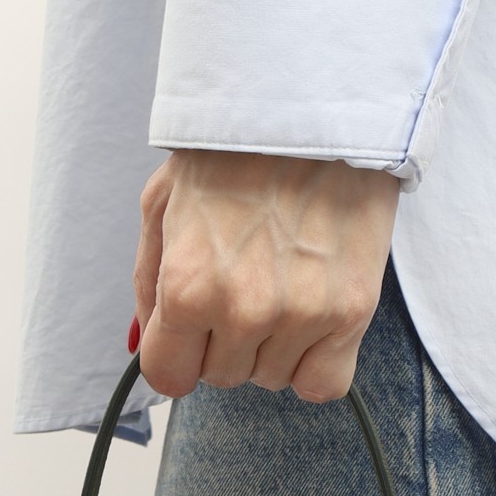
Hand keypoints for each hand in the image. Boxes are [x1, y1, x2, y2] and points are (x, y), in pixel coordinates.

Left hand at [132, 149, 400, 401]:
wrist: (313, 111)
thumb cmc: (232, 153)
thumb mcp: (163, 205)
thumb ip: (148, 285)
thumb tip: (144, 346)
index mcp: (186, 286)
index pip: (170, 377)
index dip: (177, 354)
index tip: (192, 332)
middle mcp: (243, 309)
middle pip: (223, 377)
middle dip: (224, 342)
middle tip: (243, 283)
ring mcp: (301, 316)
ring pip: (271, 379)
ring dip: (271, 348)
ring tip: (281, 284)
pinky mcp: (351, 313)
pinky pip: (323, 384)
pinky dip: (315, 364)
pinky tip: (312, 322)